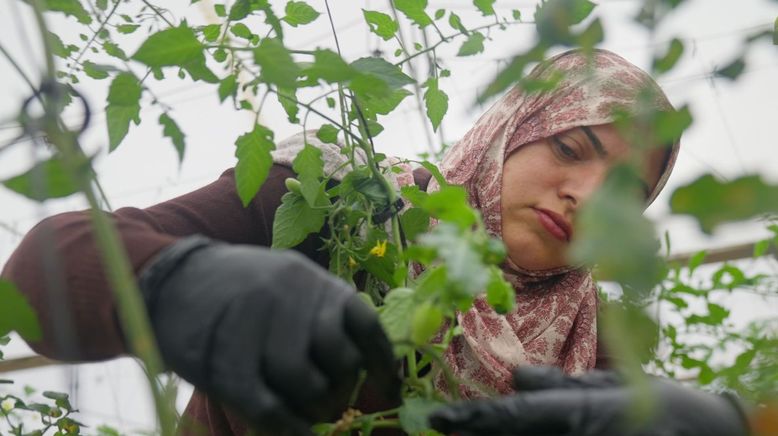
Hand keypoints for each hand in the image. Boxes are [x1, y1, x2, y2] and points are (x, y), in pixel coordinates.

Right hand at [138, 236, 399, 434]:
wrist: (171, 282)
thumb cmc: (240, 291)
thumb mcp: (289, 283)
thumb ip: (323, 316)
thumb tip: (364, 366)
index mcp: (313, 281)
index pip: (366, 324)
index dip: (384, 363)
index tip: (391, 387)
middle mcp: (292, 300)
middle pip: (342, 360)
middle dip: (343, 391)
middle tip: (333, 402)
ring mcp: (258, 329)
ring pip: (309, 385)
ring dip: (316, 411)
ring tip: (309, 414)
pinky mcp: (225, 362)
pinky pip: (271, 407)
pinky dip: (289, 428)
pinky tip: (297, 432)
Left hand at [429, 366, 748, 435]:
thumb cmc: (654, 404)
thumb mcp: (606, 386)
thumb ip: (558, 387)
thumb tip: (516, 377)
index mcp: (576, 414)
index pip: (511, 416)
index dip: (470, 420)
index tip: (435, 420)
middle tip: (447, 430)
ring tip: (468, 432)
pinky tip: (512, 434)